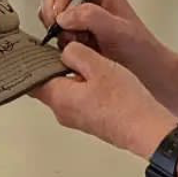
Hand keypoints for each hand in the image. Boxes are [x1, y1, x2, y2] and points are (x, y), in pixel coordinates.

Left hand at [31, 41, 174, 158]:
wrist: (147, 130)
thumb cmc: (125, 103)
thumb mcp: (98, 65)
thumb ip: (76, 53)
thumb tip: (65, 51)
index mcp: (59, 97)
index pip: (30, 78)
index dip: (31, 61)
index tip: (34, 47)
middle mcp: (63, 112)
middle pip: (47, 84)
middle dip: (53, 65)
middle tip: (64, 48)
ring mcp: (77, 118)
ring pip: (65, 91)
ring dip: (71, 75)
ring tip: (86, 60)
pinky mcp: (90, 121)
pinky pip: (79, 99)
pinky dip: (83, 86)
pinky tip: (99, 76)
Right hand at [39, 0, 150, 58]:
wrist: (145, 74)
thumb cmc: (140, 49)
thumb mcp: (119, 30)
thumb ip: (91, 17)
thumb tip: (63, 16)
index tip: (62, 12)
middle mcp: (85, 1)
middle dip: (53, 12)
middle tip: (65, 30)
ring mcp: (75, 19)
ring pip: (48, 15)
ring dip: (57, 30)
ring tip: (79, 42)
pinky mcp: (71, 37)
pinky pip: (52, 34)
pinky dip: (59, 43)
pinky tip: (77, 51)